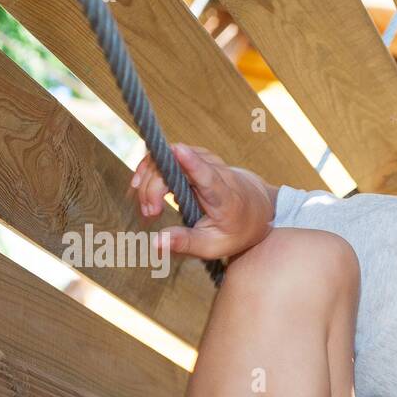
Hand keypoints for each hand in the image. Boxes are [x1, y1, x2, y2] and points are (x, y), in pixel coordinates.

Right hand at [130, 143, 275, 260]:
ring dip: (150, 179)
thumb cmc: (234, 231)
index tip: (178, 151)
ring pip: (170, 158)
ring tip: (149, 207)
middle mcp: (218, 174)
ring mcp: (208, 161)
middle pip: (177, 169)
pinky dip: (152, 169)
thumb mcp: (213, 246)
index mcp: (226, 199)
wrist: (255, 210)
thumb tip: (155, 243)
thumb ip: (185, 243)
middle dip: (154, 188)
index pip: (210, 178)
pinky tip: (141, 184)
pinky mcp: (198, 156)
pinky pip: (169, 156)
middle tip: (150, 213)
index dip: (194, 164)